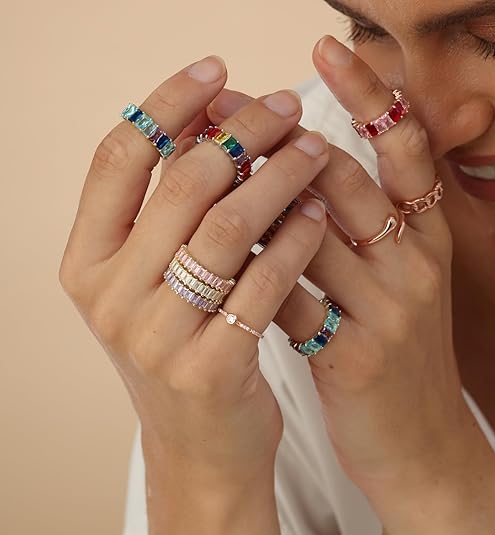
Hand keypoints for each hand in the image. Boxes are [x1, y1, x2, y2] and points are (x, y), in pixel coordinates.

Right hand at [59, 55, 329, 530]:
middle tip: (286, 107)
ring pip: (226, 225)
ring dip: (278, 176)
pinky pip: (263, 279)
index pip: (118, 156)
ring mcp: (155, 335)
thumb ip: (169, 212)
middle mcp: (108, 296)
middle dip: (242, 132)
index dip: (168, 103)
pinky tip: (320, 210)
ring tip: (315, 149)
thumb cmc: (183, 349)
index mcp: (85, 263)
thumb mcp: (156, 281)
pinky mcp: (210, 367)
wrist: (200, 446)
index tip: (216, 69)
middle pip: (181, 182)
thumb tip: (208, 124)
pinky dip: (296, 235)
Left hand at [206, 39, 494, 533]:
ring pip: (309, 233)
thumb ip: (357, 226)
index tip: (326, 48)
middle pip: (343, 177)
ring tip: (207, 170)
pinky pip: (291, 301)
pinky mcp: (360, 358)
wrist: (418, 440)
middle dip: (276, 140)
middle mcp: (416, 262)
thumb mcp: (391, 279)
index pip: (406, 145)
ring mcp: (391, 310)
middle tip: (227, 111)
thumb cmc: (392, 349)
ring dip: (253, 201)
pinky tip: (217, 262)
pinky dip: (251, 275)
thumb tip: (297, 169)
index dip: (371, 92)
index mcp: (426, 235)